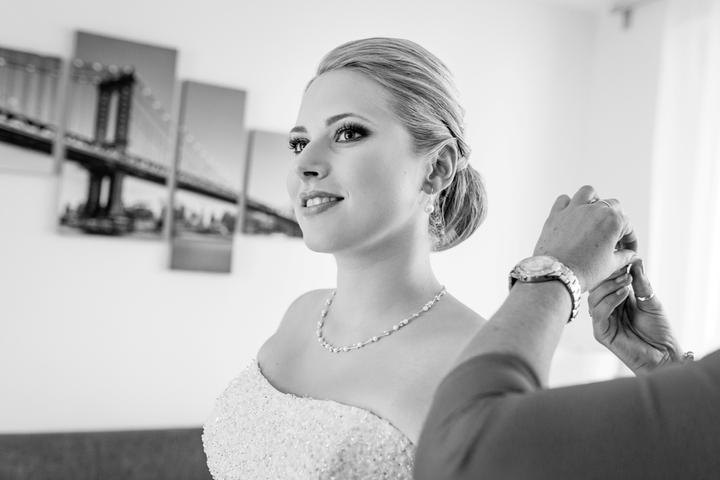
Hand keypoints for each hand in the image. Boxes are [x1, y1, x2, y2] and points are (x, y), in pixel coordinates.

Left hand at [534, 185, 636, 290]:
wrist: (556, 275)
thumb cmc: (585, 272)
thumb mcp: (611, 265)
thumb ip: (624, 256)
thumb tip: (632, 255)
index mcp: (612, 220)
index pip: (628, 225)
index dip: (630, 240)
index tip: (627, 251)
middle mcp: (594, 209)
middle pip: (611, 206)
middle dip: (615, 219)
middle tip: (612, 237)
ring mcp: (573, 209)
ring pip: (588, 192)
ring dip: (594, 200)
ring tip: (594, 215)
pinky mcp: (555, 214)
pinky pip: (564, 200)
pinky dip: (569, 205)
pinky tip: (572, 216)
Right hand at [588, 258, 681, 374]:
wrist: (665, 354)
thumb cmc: (659, 331)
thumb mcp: (651, 300)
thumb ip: (641, 283)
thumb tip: (635, 260)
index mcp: (615, 300)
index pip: (605, 281)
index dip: (611, 269)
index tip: (621, 257)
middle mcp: (606, 309)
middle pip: (595, 288)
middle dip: (609, 276)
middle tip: (624, 270)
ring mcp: (602, 321)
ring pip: (594, 298)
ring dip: (610, 286)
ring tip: (626, 281)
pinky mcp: (602, 333)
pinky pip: (599, 313)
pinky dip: (610, 301)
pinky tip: (624, 294)